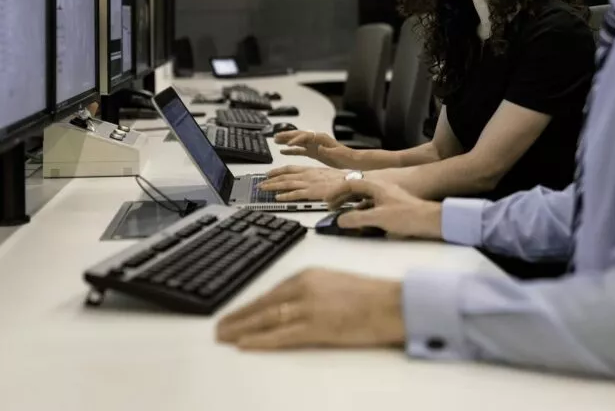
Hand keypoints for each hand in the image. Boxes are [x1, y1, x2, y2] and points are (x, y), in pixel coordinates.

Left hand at [216, 268, 403, 349]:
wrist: (392, 303)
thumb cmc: (370, 295)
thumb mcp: (334, 283)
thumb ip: (311, 291)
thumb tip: (291, 307)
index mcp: (309, 274)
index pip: (271, 291)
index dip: (250, 304)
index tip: (235, 312)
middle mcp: (304, 286)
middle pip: (263, 304)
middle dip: (239, 316)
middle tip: (219, 326)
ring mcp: (309, 306)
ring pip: (267, 318)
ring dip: (241, 327)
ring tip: (224, 336)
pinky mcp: (316, 326)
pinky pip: (281, 335)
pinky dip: (260, 340)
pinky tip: (244, 344)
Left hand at [260, 165, 347, 201]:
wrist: (351, 180)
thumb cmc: (341, 179)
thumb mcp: (325, 175)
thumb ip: (316, 179)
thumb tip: (310, 185)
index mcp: (310, 170)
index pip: (289, 169)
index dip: (277, 171)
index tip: (269, 173)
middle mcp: (307, 175)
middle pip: (284, 176)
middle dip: (270, 180)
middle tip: (260, 183)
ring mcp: (308, 183)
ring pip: (286, 184)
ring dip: (272, 187)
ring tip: (262, 189)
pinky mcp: (311, 192)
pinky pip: (294, 194)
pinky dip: (285, 196)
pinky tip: (277, 199)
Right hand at [273, 130, 349, 167]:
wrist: (351, 160)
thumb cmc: (346, 156)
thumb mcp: (337, 153)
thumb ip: (328, 150)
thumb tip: (319, 147)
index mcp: (321, 138)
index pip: (306, 136)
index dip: (297, 139)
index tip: (288, 144)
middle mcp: (316, 139)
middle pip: (299, 135)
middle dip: (287, 135)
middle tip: (275, 137)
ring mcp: (313, 145)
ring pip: (297, 141)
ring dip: (286, 141)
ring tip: (275, 141)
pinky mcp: (313, 152)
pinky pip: (300, 150)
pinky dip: (291, 150)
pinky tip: (283, 151)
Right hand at [326, 180, 442, 239]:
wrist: (431, 220)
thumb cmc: (408, 215)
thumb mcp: (378, 218)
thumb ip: (357, 219)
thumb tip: (340, 220)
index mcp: (375, 186)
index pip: (350, 183)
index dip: (336, 191)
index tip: (327, 200)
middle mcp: (380, 188)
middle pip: (356, 190)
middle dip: (342, 198)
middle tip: (331, 207)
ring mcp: (387, 197)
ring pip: (363, 199)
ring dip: (351, 206)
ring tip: (343, 215)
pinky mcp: (392, 206)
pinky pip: (372, 206)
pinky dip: (362, 212)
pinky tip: (361, 222)